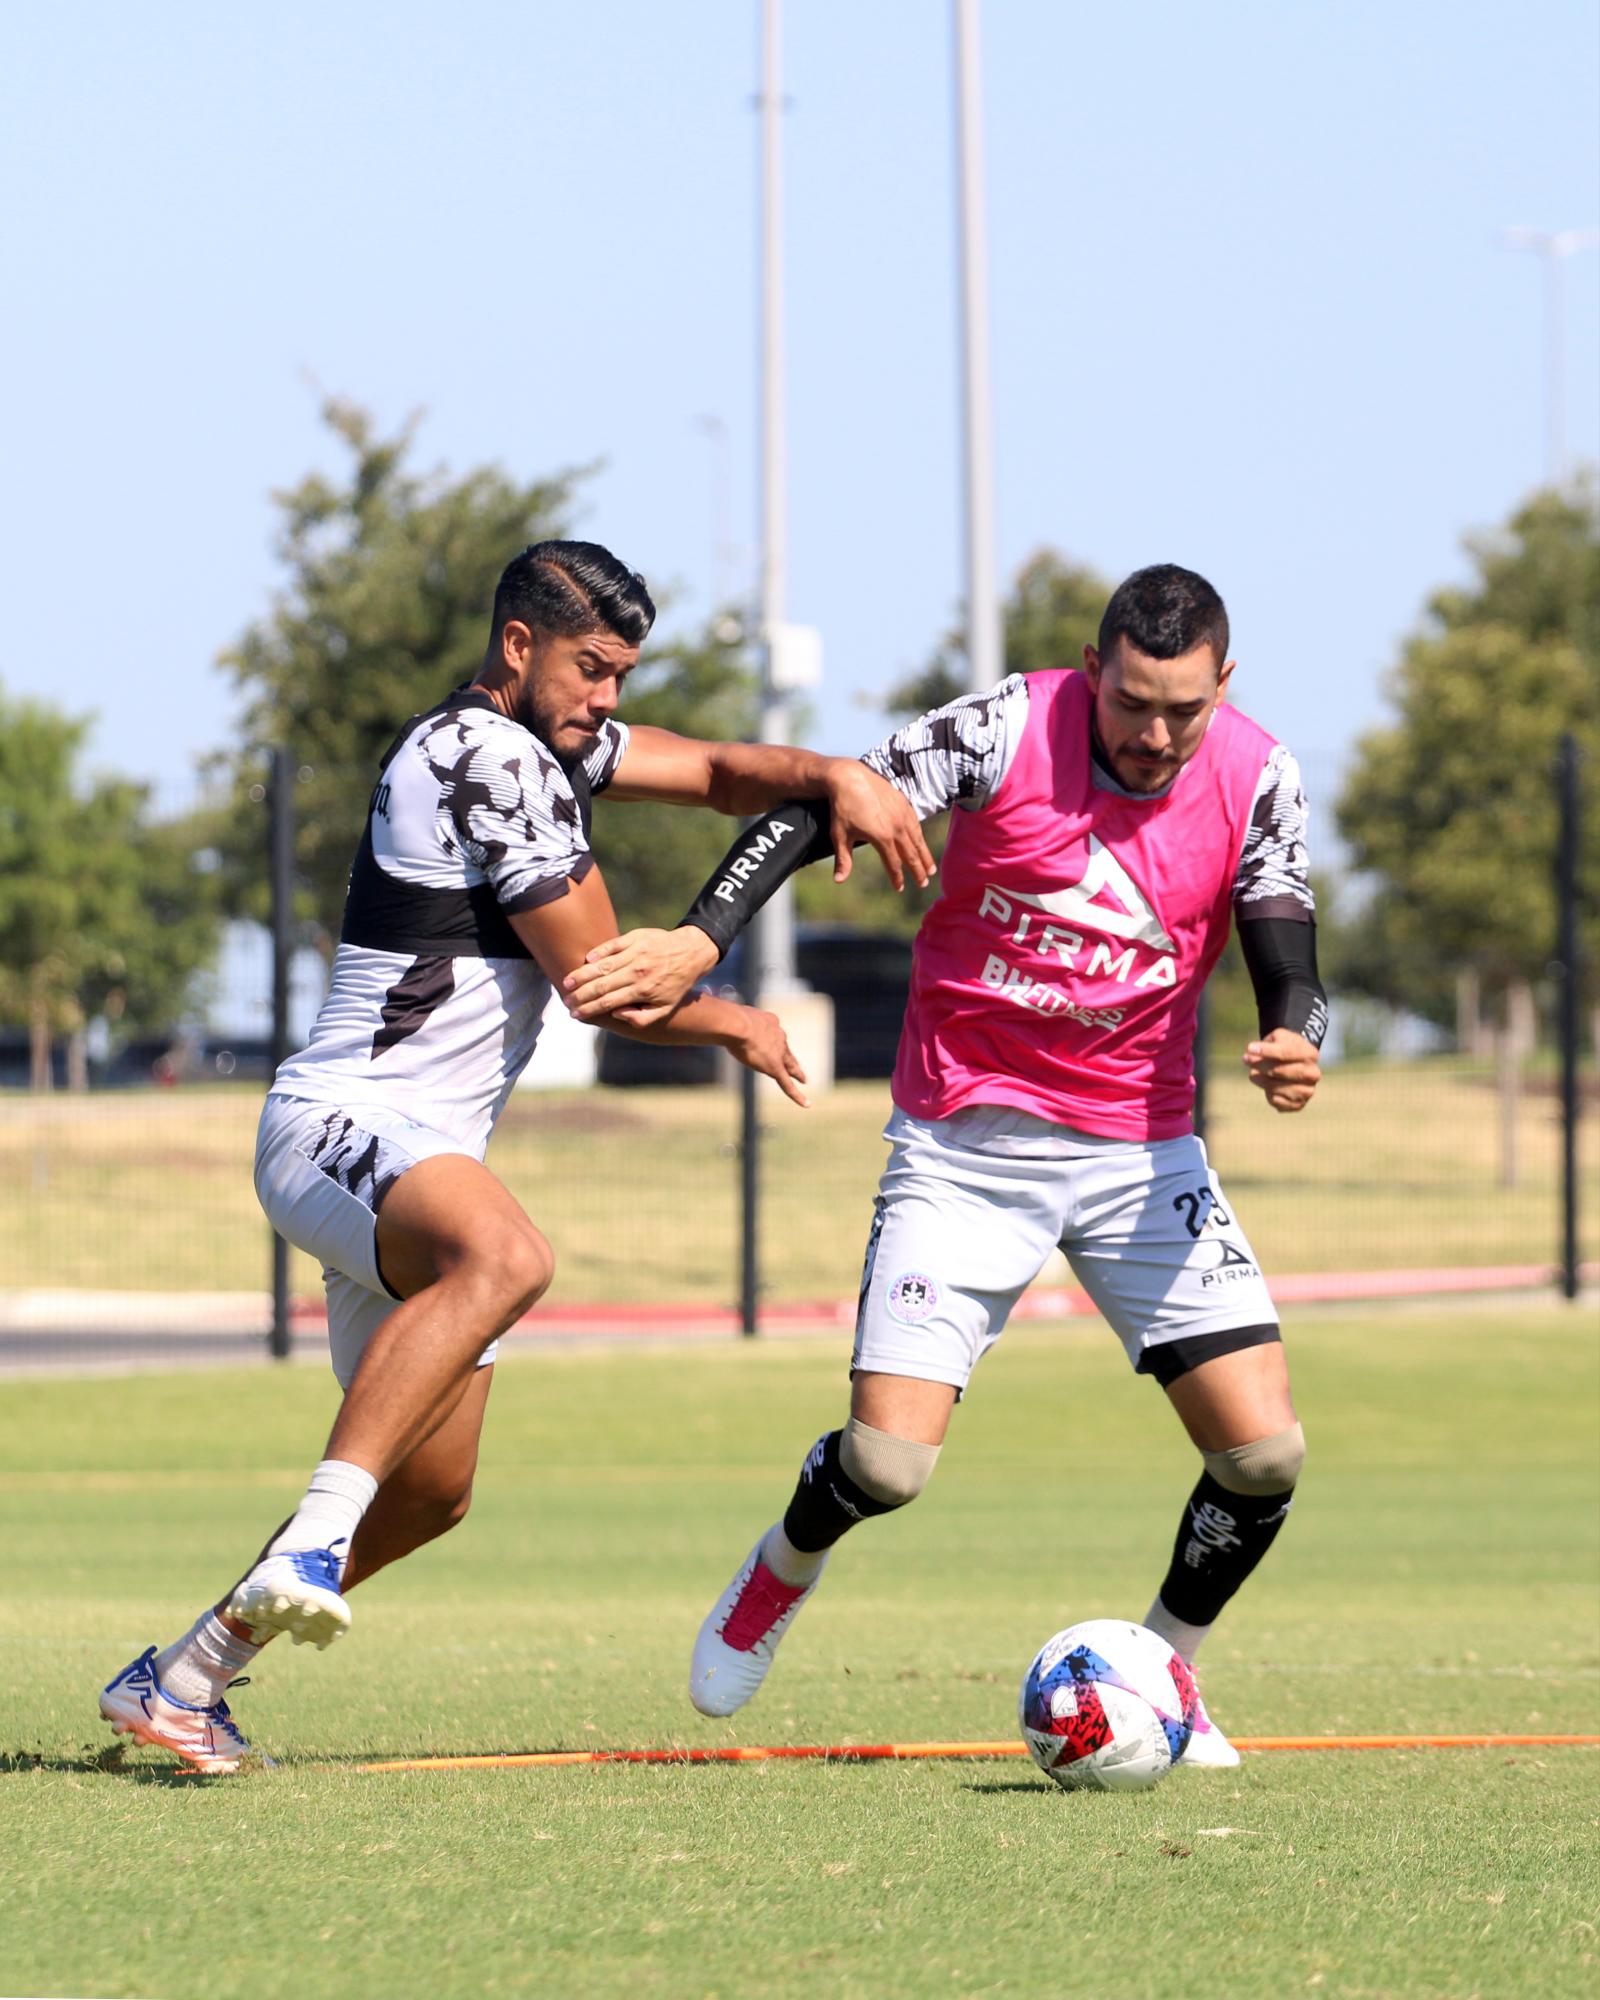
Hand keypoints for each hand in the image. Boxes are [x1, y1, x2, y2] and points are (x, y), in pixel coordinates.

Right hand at [563, 926, 719, 1025]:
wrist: (692, 952)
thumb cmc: (676, 984)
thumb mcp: (665, 1008)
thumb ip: (641, 1018)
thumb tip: (616, 1015)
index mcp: (643, 991)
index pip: (608, 1002)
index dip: (589, 1009)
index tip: (575, 1014)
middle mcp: (637, 971)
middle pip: (600, 984)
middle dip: (580, 994)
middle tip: (566, 1000)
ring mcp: (636, 953)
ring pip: (602, 965)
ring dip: (582, 974)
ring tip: (566, 982)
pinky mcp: (635, 938)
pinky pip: (612, 945)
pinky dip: (598, 952)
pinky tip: (585, 960)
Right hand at [731, 1008, 808, 1106]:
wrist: (738, 1024)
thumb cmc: (731, 1020)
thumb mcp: (734, 1020)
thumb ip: (733, 1025)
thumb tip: (722, 1028)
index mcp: (769, 1022)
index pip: (772, 1033)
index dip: (770, 1038)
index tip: (768, 1040)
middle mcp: (778, 1036)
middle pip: (785, 1050)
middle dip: (790, 1057)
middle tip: (796, 1064)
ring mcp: (778, 1053)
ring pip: (790, 1065)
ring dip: (797, 1072)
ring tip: (803, 1079)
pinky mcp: (776, 1068)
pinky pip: (787, 1084)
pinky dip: (797, 1095)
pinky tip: (806, 1104)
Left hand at [824, 761, 935, 890]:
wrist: (850, 777)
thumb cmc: (842, 807)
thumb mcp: (839, 835)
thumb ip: (843, 860)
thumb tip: (838, 881)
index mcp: (882, 837)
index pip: (893, 863)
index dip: (897, 877)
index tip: (899, 888)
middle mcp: (897, 827)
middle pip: (911, 854)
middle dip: (918, 871)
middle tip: (923, 884)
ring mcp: (902, 814)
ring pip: (917, 839)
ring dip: (925, 855)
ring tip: (931, 869)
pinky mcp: (904, 803)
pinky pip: (915, 824)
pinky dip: (920, 837)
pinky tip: (921, 843)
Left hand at [1243, 1029, 1320, 1112]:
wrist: (1295, 1064)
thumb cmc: (1284, 1047)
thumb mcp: (1278, 1037)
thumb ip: (1268, 1043)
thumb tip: (1252, 1053)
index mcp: (1310, 1054)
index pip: (1286, 1053)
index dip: (1266, 1051)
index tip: (1249, 1048)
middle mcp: (1312, 1074)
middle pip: (1281, 1071)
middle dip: (1261, 1065)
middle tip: (1246, 1059)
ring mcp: (1307, 1091)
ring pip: (1277, 1088)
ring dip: (1261, 1080)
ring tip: (1253, 1074)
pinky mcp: (1298, 1104)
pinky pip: (1277, 1101)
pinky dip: (1268, 1094)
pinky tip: (1267, 1086)